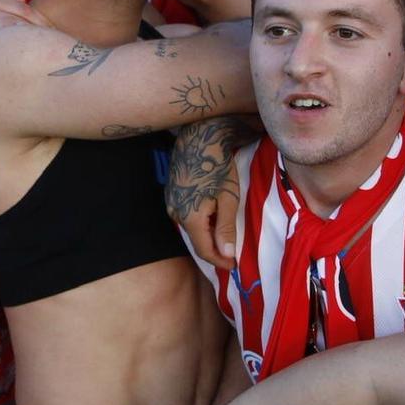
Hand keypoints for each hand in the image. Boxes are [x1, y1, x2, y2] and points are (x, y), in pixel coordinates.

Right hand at [166, 116, 250, 270]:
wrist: (200, 137)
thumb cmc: (218, 166)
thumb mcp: (228, 198)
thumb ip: (226, 229)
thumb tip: (227, 255)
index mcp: (190, 217)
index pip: (205, 251)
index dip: (220, 261)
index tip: (235, 266)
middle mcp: (175, 213)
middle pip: (196, 240)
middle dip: (214, 248)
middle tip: (232, 252)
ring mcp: (170, 203)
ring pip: (191, 228)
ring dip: (207, 234)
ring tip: (224, 233)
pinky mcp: (170, 194)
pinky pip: (185, 215)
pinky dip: (199, 220)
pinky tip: (212, 214)